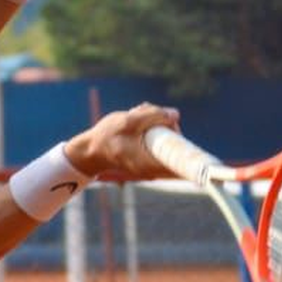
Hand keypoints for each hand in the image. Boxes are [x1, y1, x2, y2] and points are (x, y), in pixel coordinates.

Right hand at [64, 103, 180, 180]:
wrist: (90, 151)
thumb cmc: (106, 137)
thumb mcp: (129, 121)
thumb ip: (153, 115)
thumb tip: (175, 114)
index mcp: (151, 163)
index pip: (181, 161)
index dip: (190, 150)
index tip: (187, 138)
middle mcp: (154, 168)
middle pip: (176, 146)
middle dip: (167, 125)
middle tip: (147, 113)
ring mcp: (152, 165)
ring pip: (167, 141)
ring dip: (157, 125)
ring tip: (137, 115)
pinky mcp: (148, 159)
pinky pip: (159, 143)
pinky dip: (152, 130)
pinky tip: (136, 122)